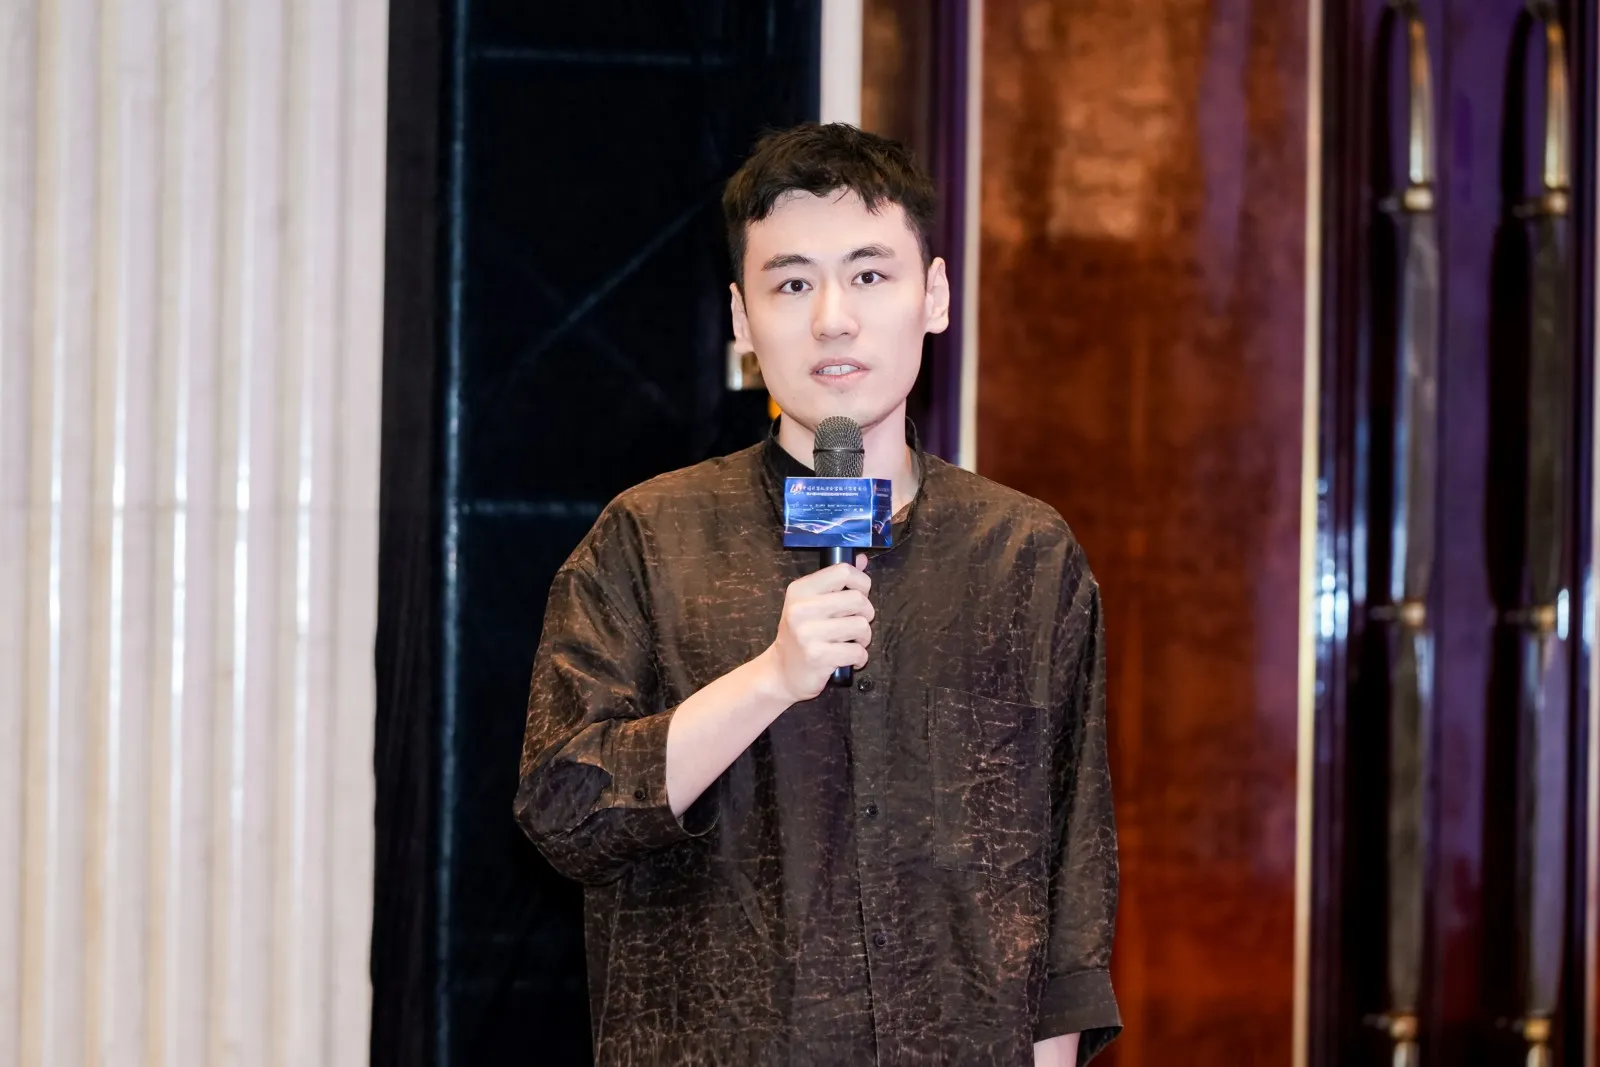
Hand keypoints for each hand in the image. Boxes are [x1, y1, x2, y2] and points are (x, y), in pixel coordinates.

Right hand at [761, 555, 873, 703]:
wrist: (781, 672)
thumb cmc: (801, 635)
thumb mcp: (811, 603)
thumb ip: (836, 581)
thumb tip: (861, 559)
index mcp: (800, 590)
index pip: (843, 572)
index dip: (861, 583)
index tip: (858, 596)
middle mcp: (802, 608)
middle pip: (858, 600)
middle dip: (865, 614)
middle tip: (854, 624)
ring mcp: (808, 633)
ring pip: (861, 626)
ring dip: (863, 638)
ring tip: (851, 642)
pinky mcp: (818, 657)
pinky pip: (857, 652)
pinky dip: (859, 658)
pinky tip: (848, 659)